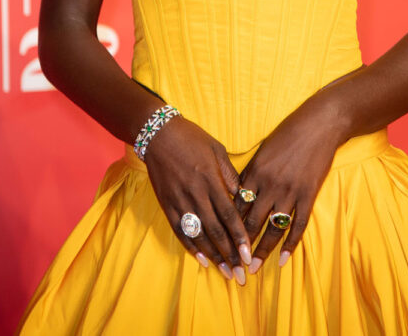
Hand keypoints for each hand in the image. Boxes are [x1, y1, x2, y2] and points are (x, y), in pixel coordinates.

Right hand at [145, 116, 251, 282]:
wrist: (158, 134)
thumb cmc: (191, 138)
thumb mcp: (217, 149)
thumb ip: (230, 174)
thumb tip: (243, 196)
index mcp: (211, 179)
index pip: (229, 214)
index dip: (239, 236)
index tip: (248, 254)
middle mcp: (196, 193)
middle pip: (215, 230)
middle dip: (229, 254)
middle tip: (241, 274)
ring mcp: (179, 201)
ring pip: (199, 234)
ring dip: (213, 256)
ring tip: (225, 272)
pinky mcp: (167, 204)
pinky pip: (180, 230)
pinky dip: (191, 247)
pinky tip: (202, 259)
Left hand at [234, 90, 341, 273]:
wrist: (320, 124)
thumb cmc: (289, 133)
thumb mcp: (264, 150)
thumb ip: (251, 172)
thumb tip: (237, 192)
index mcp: (255, 171)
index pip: (237, 205)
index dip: (227, 226)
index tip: (220, 241)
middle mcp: (270, 184)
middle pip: (251, 221)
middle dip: (241, 245)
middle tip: (233, 263)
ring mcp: (290, 191)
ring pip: (272, 228)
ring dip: (262, 250)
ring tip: (254, 268)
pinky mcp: (308, 195)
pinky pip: (298, 225)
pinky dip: (290, 244)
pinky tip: (283, 260)